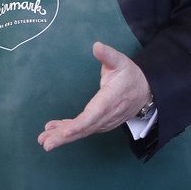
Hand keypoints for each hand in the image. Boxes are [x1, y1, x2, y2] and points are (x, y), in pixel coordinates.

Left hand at [37, 41, 151, 151]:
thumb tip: (97, 46)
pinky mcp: (101, 122)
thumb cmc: (130, 74)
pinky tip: (53, 130)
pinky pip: (84, 128)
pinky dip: (68, 130)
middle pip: (85, 128)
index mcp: (110, 100)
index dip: (79, 125)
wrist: (146, 90)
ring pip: (82, 131)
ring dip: (63, 136)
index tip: (65, 132)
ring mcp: (104, 121)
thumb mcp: (121, 61)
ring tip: (44, 139)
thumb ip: (108, 55)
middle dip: (64, 136)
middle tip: (45, 143)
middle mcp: (107, 115)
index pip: (93, 115)